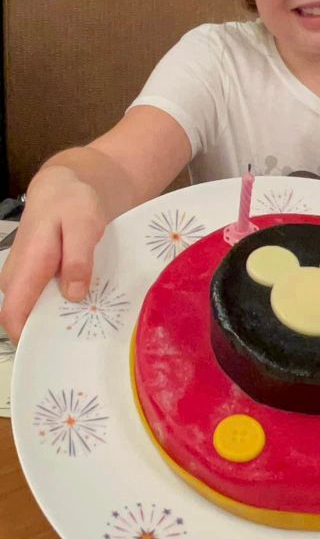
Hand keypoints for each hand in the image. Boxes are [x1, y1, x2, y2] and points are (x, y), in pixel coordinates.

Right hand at [0, 166, 105, 342]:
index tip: (59, 350)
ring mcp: (21, 278)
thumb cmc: (73, 204)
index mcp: (26, 268)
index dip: (29, 339)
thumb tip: (73, 294)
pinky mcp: (30, 278)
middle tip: (85, 338)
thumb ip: (78, 258)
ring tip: (88, 323)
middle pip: (24, 318)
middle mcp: (16, 277)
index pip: (13, 315)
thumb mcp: (84, 224)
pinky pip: (39, 301)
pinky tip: (82, 307)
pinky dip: (59, 306)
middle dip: (50, 333)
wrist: (63, 188)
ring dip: (56, 319)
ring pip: (32, 311)